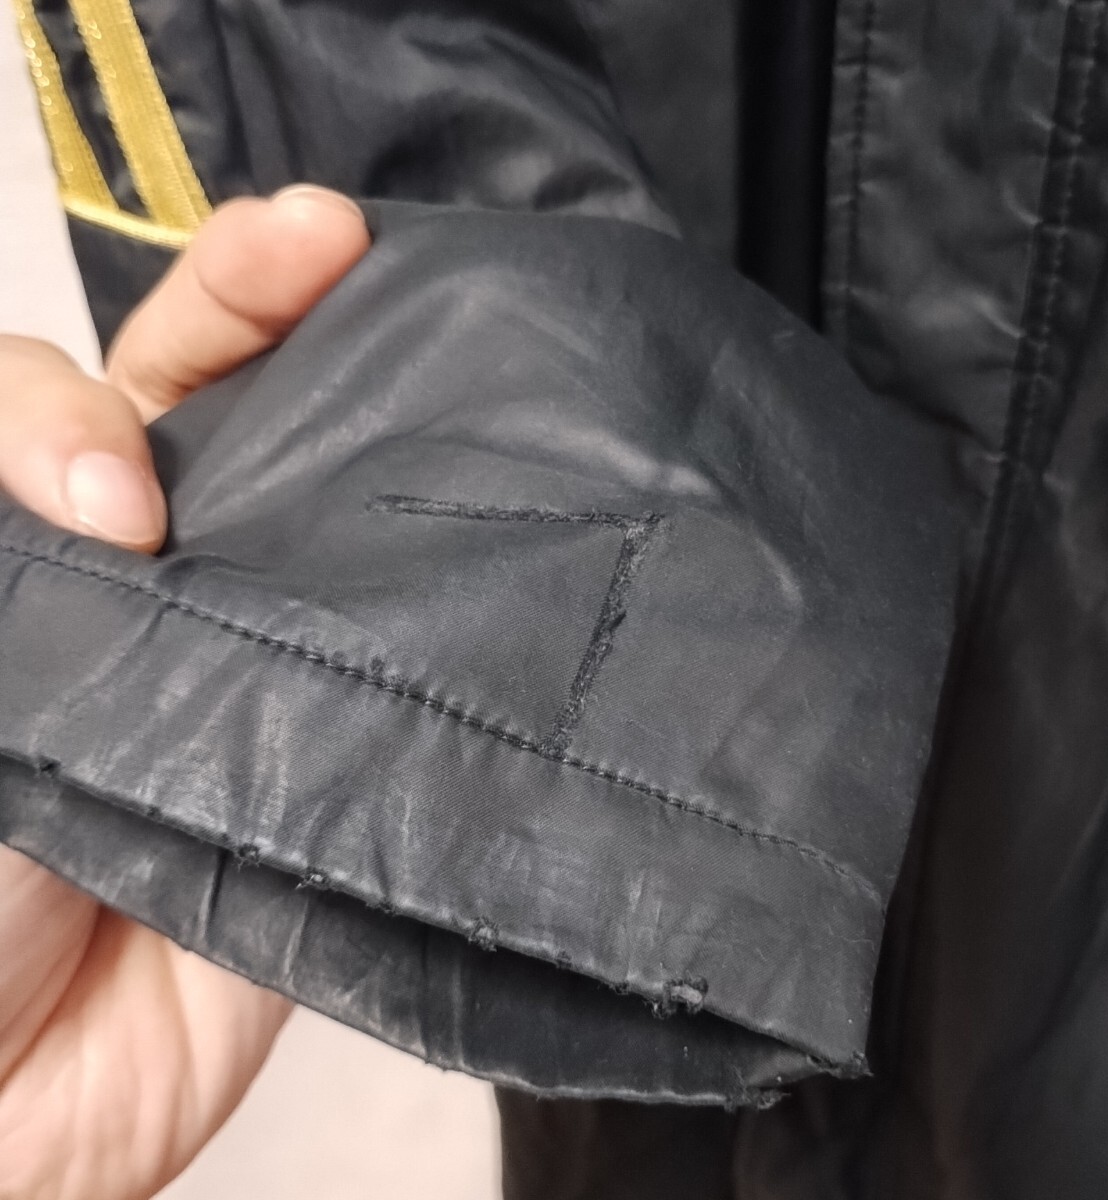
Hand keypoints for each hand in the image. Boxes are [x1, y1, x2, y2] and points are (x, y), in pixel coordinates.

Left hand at [0, 187, 369, 1199]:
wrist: (11, 1103)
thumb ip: (8, 556)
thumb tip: (120, 484)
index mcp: (35, 553)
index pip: (69, 405)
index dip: (91, 409)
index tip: (112, 496)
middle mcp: (147, 578)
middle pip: (206, 402)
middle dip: (256, 299)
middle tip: (324, 237)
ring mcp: (251, 646)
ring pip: (314, 494)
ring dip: (358, 402)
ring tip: (402, 304)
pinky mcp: (332, 729)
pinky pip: (383, 631)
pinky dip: (417, 565)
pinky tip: (460, 495)